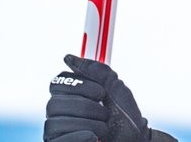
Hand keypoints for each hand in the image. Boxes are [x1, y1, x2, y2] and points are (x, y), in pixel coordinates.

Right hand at [43, 54, 175, 141]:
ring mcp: (57, 134)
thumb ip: (96, 71)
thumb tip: (68, 58)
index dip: (79, 85)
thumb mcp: (116, 88)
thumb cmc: (126, 117)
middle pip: (54, 104)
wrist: (136, 140)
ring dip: (88, 124)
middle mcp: (59, 115)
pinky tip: (95, 137)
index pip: (57, 83)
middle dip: (86, 107)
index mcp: (70, 96)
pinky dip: (82, 137)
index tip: (100, 93)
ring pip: (56, 123)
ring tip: (104, 128)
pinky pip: (59, 141)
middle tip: (105, 112)